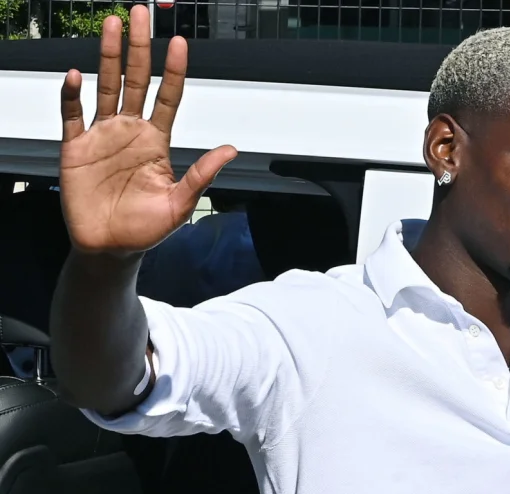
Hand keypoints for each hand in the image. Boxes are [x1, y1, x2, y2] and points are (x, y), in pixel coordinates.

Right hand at [59, 6, 236, 255]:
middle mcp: (130, 131)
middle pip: (136, 80)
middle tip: (141, 15)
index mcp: (156, 141)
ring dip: (109, 56)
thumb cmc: (146, 229)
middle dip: (140, 48)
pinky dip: (72, 95)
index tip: (180, 43)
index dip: (174, 71)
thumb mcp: (180, 202)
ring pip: (106, 86)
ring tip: (113, 25)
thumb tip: (231, 149)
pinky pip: (72, 115)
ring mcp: (102, 136)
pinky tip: (77, 75)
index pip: (168, 97)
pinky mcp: (76, 148)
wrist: (110, 248)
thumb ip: (202, 174)